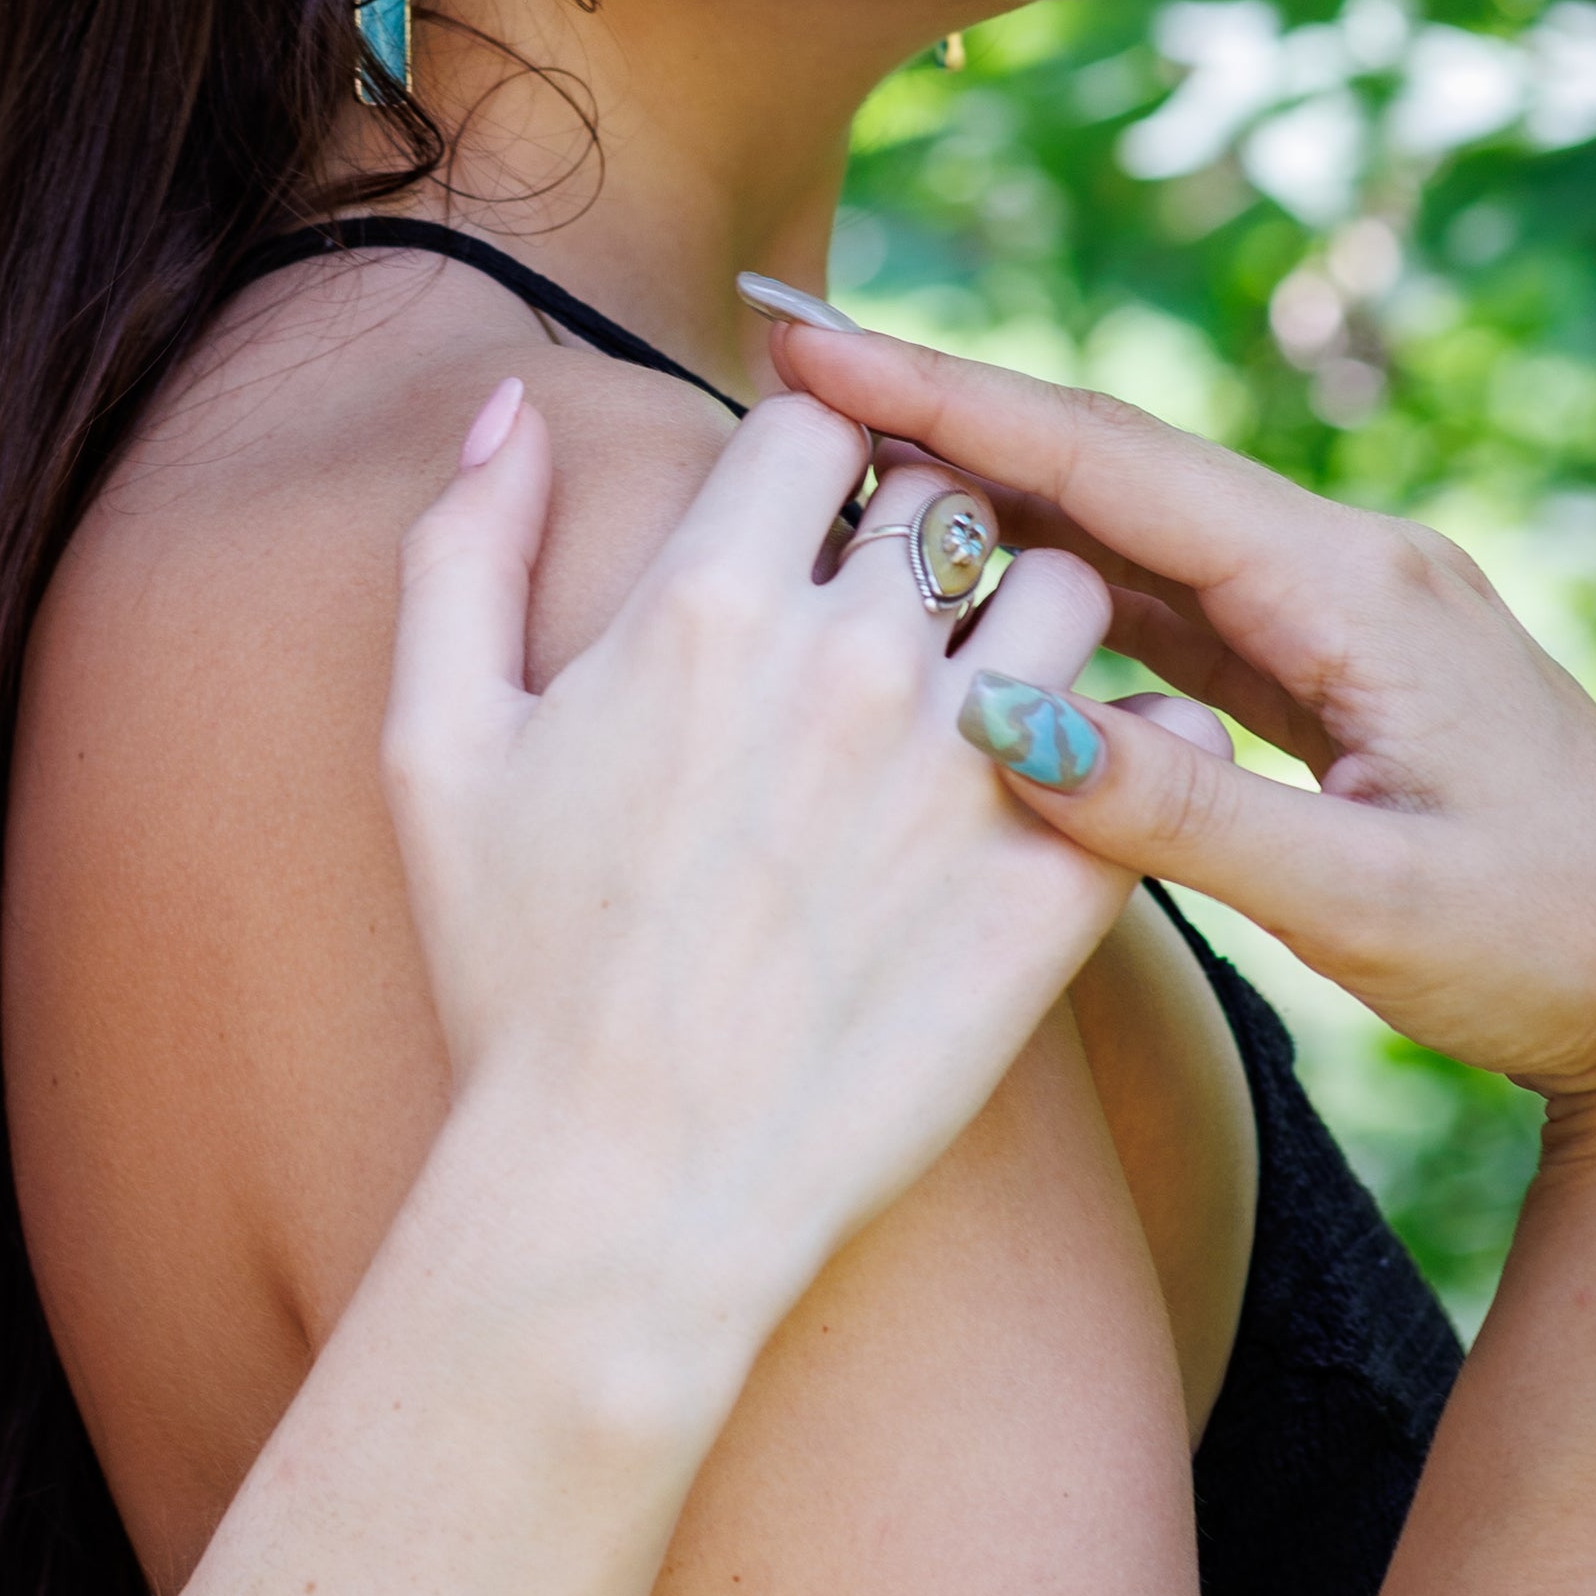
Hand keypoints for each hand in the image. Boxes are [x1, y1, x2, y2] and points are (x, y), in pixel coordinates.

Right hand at [382, 380, 1131, 1347]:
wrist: (630, 1191)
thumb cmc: (515, 973)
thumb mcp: (438, 742)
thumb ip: (464, 547)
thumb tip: (509, 404)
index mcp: (703, 604)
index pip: (812, 431)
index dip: (802, 467)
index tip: (791, 539)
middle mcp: (850, 661)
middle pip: (941, 499)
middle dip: (913, 534)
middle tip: (882, 618)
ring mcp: (965, 770)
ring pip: (1066, 591)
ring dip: (1027, 616)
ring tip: (979, 690)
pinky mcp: (1054, 881)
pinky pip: (1157, 734)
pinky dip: (1132, 734)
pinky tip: (1067, 778)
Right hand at [757, 309, 1595, 1132]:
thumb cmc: (1547, 948)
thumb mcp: (1362, 901)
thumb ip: (1174, 815)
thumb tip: (994, 715)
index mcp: (1348, 586)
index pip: (1112, 462)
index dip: (950, 399)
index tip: (813, 341)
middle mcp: (1340, 564)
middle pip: (1107, 464)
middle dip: (945, 409)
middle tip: (786, 356)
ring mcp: (1336, 612)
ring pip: (1129, 527)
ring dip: (992, 489)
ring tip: (839, 455)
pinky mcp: (1327, 670)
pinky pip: (1165, 595)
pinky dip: (1057, 574)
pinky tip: (968, 575)